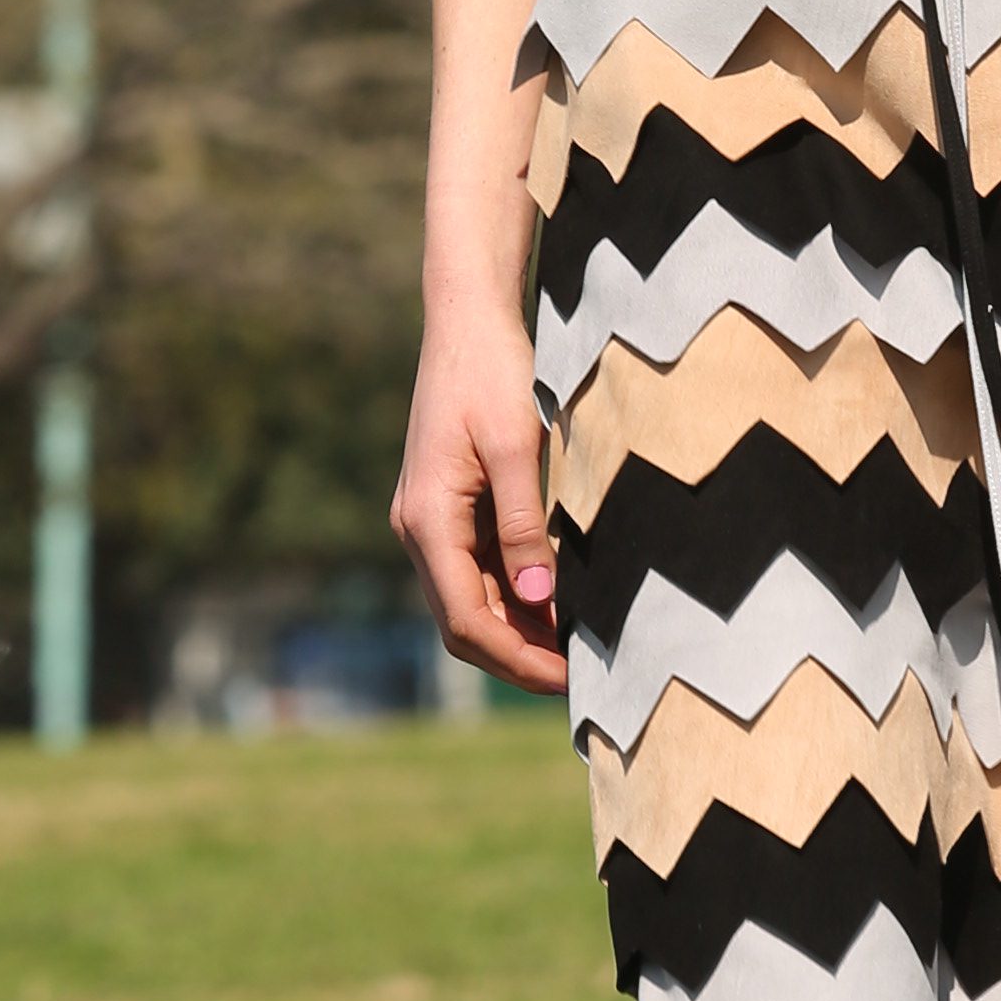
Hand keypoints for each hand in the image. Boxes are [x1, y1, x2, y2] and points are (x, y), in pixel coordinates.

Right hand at [392, 300, 567, 693]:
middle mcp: (419, 528)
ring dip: (519, 632)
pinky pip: (479, 571)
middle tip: (582, 680)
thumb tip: (539, 603)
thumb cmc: (491, 370)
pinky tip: (561, 607)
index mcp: (426, 519)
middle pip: (463, 622)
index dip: (517, 658)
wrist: (467, 319)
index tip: (570, 680)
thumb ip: (524, 526)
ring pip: (471, 601)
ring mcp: (432, 521)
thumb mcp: (516, 445)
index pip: (466, 618)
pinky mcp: (451, 509)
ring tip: (580, 652)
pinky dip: (516, 598)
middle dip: (518, 657)